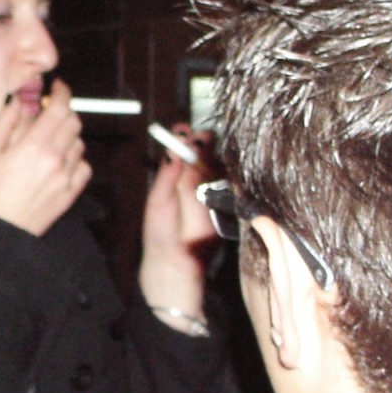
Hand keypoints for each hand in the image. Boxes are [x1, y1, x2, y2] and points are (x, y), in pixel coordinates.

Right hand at [0, 78, 90, 236]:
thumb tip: (19, 101)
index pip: (59, 108)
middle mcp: (55, 159)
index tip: (58, 87)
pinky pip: (84, 168)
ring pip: (80, 143)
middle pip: (74, 122)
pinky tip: (60, 161)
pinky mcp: (70, 194)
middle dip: (64, 111)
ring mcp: (65, 177)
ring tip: (50, 140)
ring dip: (68, 135)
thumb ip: (6, 122)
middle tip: (50, 113)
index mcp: (34, 146)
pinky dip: (76, 159)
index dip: (62, 93)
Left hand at [138, 126, 215, 324]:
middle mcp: (196, 180)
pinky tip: (221, 168)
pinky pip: (231, 184)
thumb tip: (173, 149)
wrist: (176, 262)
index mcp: (178, 177)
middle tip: (199, 137)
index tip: (183, 130)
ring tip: (206, 150)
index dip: (184, 137)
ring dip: (214, 155)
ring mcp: (213, 191)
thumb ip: (168, 175)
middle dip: (202, 142)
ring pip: (219, 165)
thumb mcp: (159, 201)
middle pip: (205, 152)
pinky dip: (228, 174)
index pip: (184, 150)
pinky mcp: (227, 204)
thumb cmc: (161, 232)